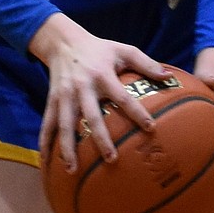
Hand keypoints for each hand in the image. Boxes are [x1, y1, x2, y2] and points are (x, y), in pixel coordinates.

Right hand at [30, 13, 166, 171]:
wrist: (64, 42)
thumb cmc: (100, 49)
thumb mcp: (124, 50)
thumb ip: (146, 63)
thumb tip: (169, 77)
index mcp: (103, 75)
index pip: (122, 97)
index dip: (137, 112)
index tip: (151, 128)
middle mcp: (82, 87)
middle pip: (91, 116)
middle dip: (100, 138)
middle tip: (111, 159)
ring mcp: (64, 95)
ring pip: (65, 124)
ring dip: (68, 148)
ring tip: (72, 170)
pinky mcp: (51, 100)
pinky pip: (48, 123)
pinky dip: (44, 142)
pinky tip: (46, 162)